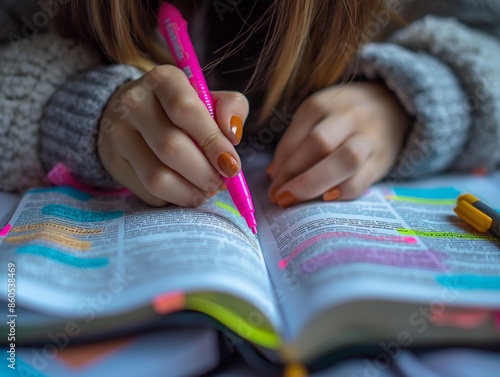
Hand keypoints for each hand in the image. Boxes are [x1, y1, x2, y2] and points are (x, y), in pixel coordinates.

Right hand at [98, 65, 247, 206]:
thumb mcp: (208, 97)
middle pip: (171, 148)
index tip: (232, 165)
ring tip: (206, 191)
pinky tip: (184, 190)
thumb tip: (233, 136)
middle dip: (204, 173)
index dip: (212, 142)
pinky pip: (148, 192)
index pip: (186, 110)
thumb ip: (231, 108)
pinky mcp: (113, 162)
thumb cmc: (180, 106)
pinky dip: (174, 197)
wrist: (130, 114)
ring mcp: (118, 134)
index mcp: (163, 80)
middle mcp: (133, 103)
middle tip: (220, 182)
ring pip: (157, 177)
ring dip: (190, 192)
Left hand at [267, 82, 410, 206]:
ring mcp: (368, 137)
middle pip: (319, 144)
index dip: (280, 165)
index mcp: (322, 104)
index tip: (271, 186)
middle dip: (294, 174)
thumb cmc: (343, 118)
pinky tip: (326, 198)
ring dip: (315, 183)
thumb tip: (274, 175)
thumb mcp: (317, 117)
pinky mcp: (383, 158)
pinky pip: (363, 178)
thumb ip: (296, 142)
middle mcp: (348, 116)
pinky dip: (343, 191)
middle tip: (279, 197)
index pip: (297, 136)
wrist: (393, 107)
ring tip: (297, 200)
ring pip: (345, 159)